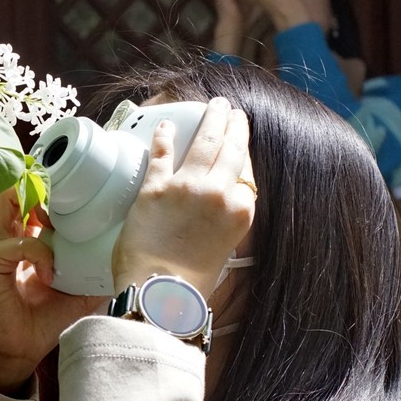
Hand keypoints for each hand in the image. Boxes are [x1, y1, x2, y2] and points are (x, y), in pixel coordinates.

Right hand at [0, 191, 104, 393]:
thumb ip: (92, 270)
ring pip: (9, 202)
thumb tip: (123, 258)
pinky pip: (19, 244)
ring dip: (37, 207)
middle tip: (67, 204)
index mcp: (24, 240)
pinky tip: (49, 276)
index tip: (80, 200)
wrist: (15, 351)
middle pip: (17, 189)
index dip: (53, 193)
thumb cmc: (40, 321)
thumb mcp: (76, 291)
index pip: (32, 198)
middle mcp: (6, 237)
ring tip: (56, 224)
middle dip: (43, 189)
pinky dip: (40, 254)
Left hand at [112, 97, 254, 299]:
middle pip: (230, 149)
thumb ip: (222, 225)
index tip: (241, 137)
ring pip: (204, 143)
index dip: (243, 150)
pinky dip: (164, 137)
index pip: (246, 171)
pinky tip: (166, 126)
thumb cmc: (190, 283)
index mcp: (240, 212)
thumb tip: (212, 214)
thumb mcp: (222, 250)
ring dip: (210, 119)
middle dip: (232, 124)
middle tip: (230, 109)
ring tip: (213, 105)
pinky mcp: (155, 189)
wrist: (161, 294)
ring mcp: (187, 188)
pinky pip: (162, 154)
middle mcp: (219, 194)